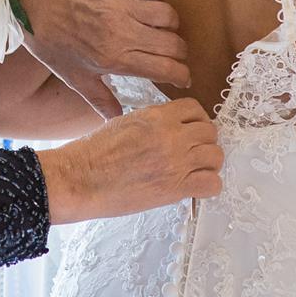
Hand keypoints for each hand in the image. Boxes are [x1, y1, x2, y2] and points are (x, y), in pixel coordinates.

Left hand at [14, 0, 190, 117]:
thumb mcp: (74, 78)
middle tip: (173, 57)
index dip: (181, 76)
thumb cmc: (52, 44)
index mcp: (116, 58)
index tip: (182, 78)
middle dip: (179, 54)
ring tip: (162, 30)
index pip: (166, 69)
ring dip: (170, 25)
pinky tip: (153, 1)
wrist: (30, 7)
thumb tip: (117, 120)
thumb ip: (100, 100)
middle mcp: (123, 32)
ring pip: (168, 15)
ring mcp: (122, 4)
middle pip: (173, 44)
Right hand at [38, 98, 221, 223]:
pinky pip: (212, 184)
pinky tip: (194, 187)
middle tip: (193, 153)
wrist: (80, 178)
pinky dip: (208, 186)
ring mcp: (176, 161)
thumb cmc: (93, 153)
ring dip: (208, 163)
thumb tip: (168, 128)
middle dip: (204, 142)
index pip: (195, 109)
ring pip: (215, 156)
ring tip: (195, 171)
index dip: (196, 120)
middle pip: (210, 132)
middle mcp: (171, 135)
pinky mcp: (175, 187)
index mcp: (157, 116)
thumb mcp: (124, 123)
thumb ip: (152, 123)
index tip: (191, 131)